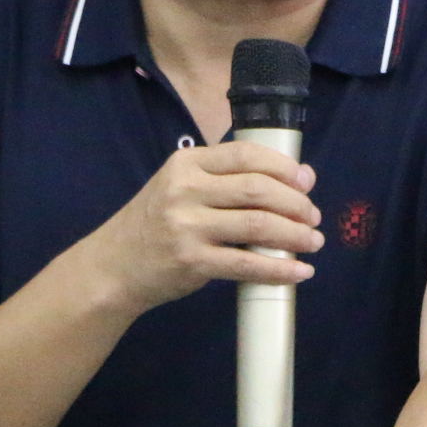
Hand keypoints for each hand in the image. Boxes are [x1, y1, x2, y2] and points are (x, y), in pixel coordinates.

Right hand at [83, 142, 320, 315]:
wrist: (113, 266)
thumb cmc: (155, 225)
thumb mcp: (179, 187)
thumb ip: (224, 180)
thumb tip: (294, 178)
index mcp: (186, 164)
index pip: (245, 155)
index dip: (283, 167)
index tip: (306, 181)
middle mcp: (186, 190)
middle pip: (258, 189)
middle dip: (296, 203)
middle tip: (313, 217)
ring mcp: (187, 226)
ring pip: (258, 224)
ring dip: (295, 235)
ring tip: (312, 242)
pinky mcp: (192, 261)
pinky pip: (247, 264)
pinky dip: (279, 268)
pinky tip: (299, 272)